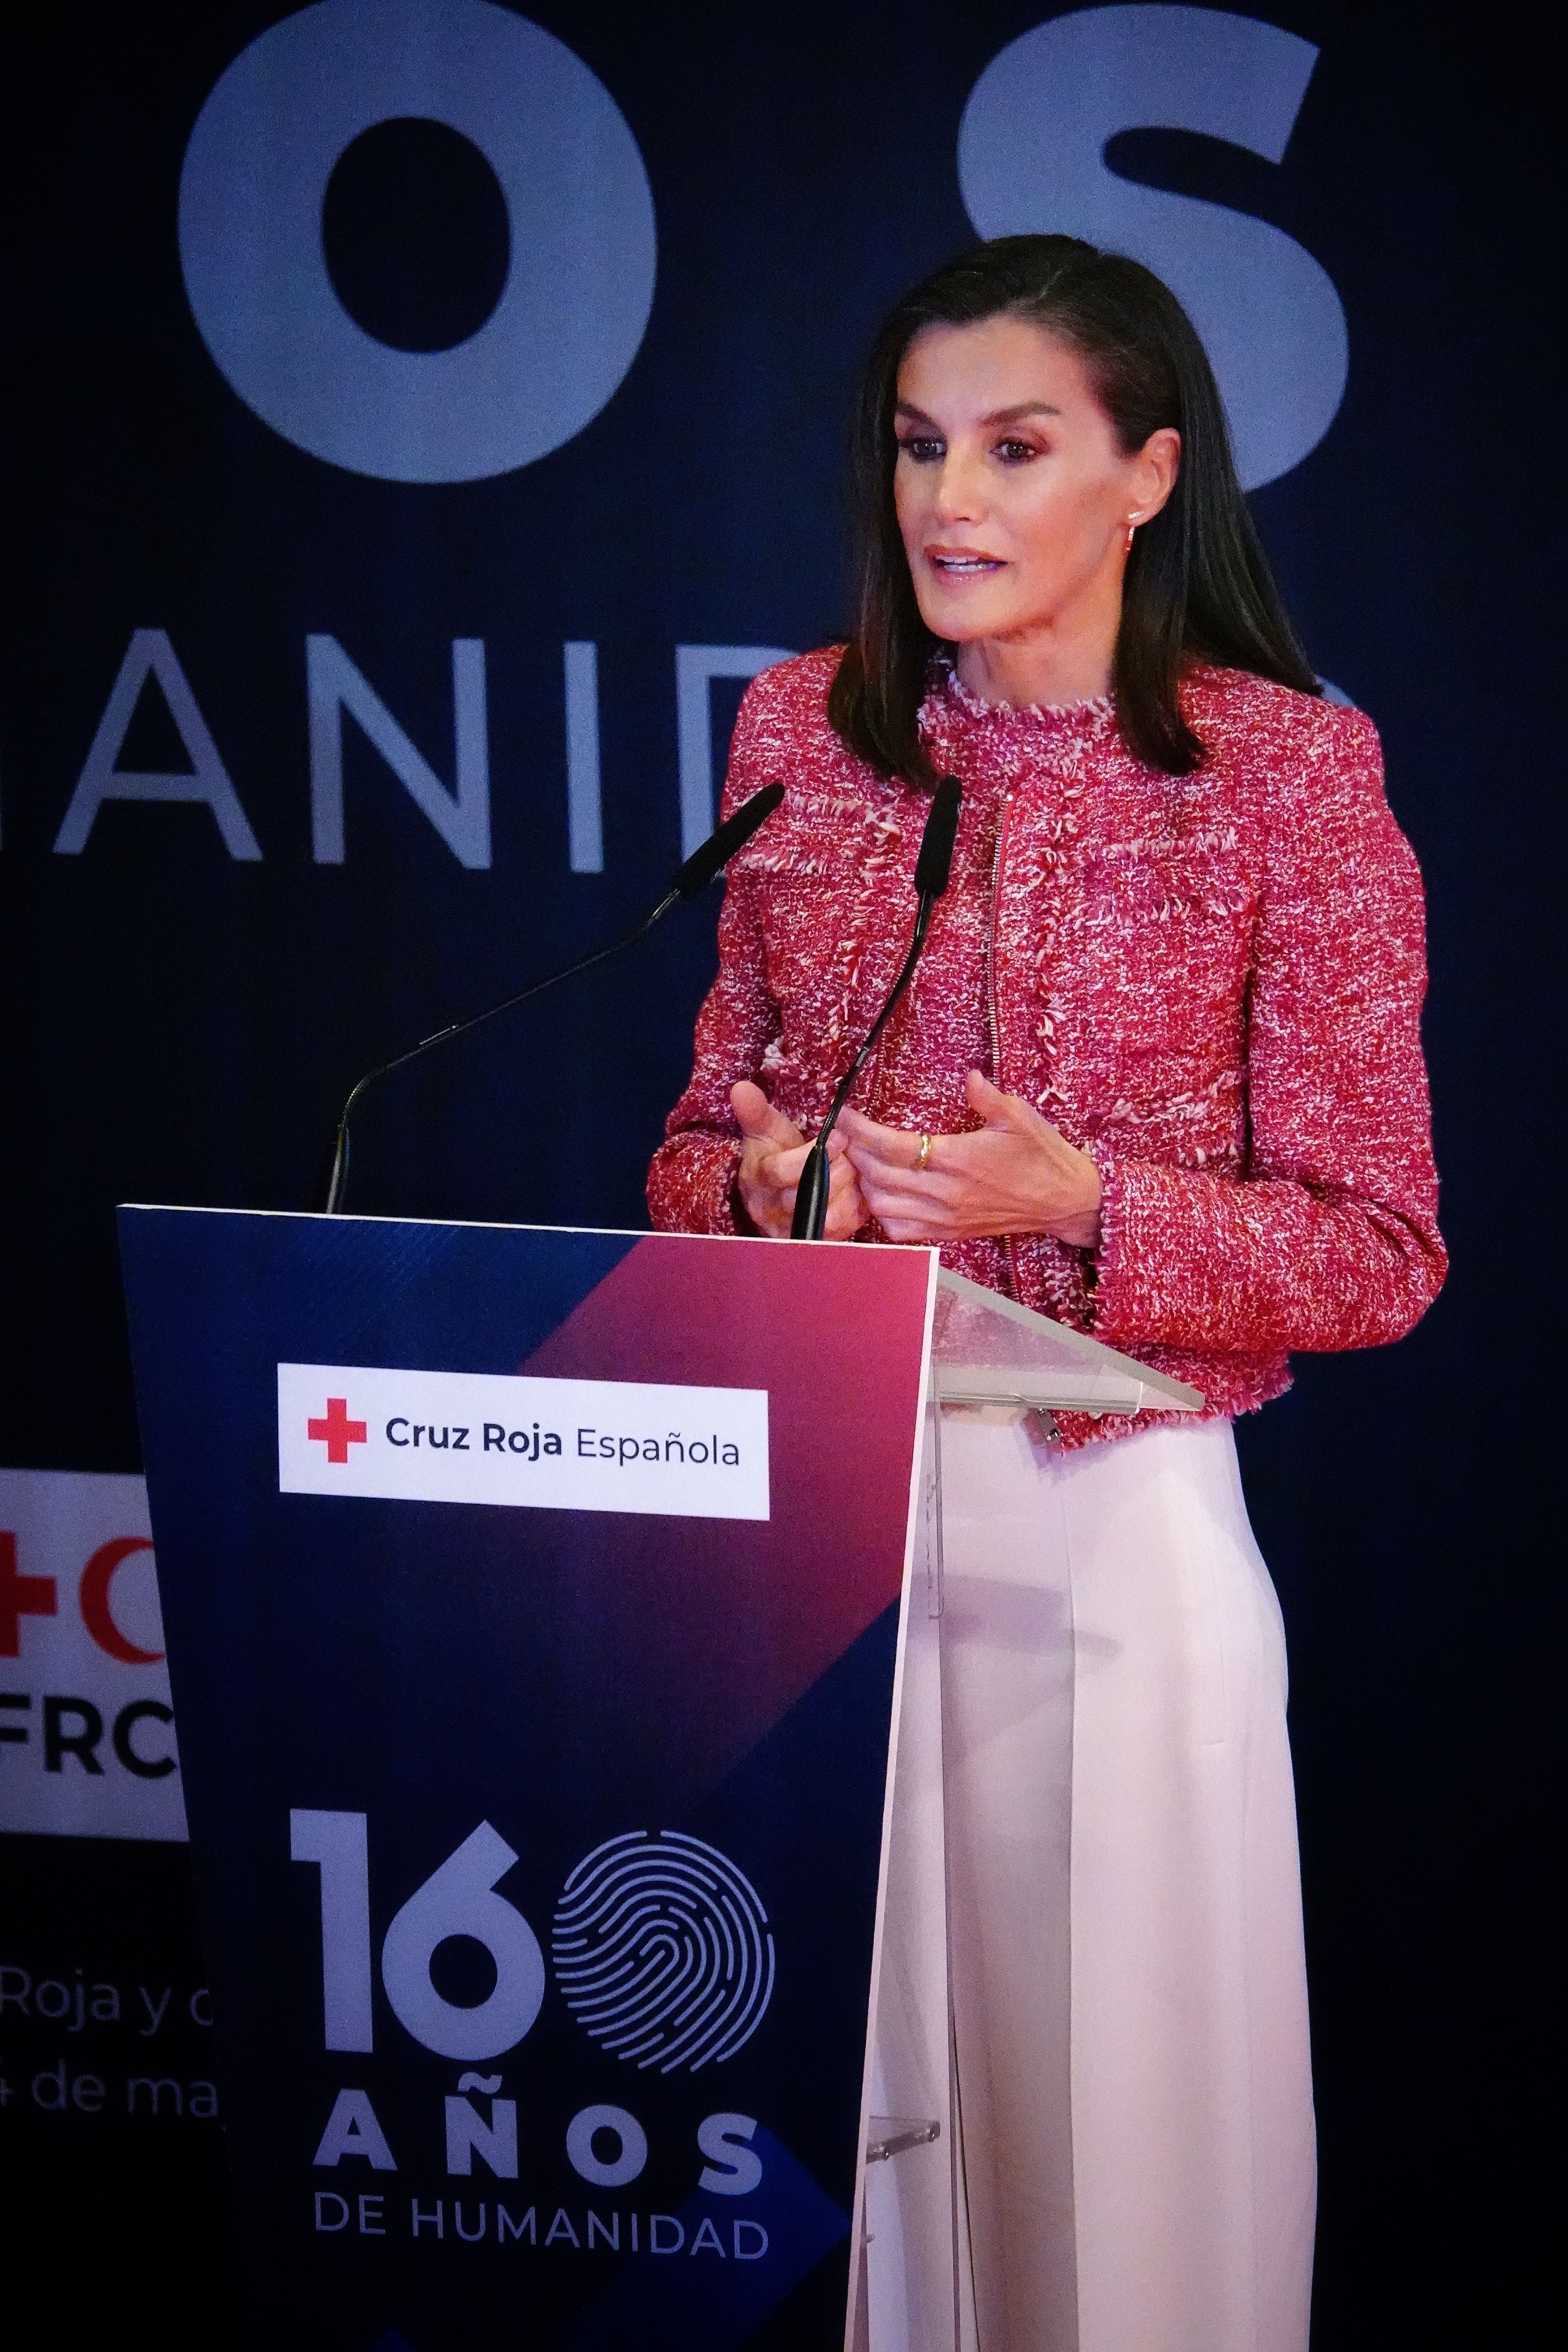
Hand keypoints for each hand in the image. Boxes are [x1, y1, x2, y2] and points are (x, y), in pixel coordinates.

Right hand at [731, 1081, 867, 1239]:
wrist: (778, 1191)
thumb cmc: (774, 1154)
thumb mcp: (764, 1131)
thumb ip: (755, 1111)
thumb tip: (741, 1088)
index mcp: (757, 1180)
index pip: (780, 1171)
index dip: (811, 1154)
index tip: (838, 1136)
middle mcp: (770, 1210)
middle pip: (807, 1196)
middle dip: (838, 1171)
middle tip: (853, 1156)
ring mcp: (791, 1230)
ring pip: (827, 1218)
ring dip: (849, 1193)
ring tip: (856, 1175)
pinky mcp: (814, 1242)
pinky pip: (842, 1233)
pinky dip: (856, 1211)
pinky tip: (858, 1193)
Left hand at [839, 1070, 1102, 1247]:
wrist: (1063, 1200)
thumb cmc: (1042, 1154)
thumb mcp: (1020, 1117)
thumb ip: (989, 1097)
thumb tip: (969, 1077)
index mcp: (959, 1159)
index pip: (893, 1147)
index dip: (860, 1130)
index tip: (844, 1113)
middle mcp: (946, 1193)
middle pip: (878, 1176)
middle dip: (855, 1152)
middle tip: (848, 1133)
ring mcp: (945, 1217)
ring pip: (882, 1207)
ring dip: (865, 1183)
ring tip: (864, 1161)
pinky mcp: (949, 1233)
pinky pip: (900, 1230)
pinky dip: (883, 1213)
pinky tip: (886, 1192)